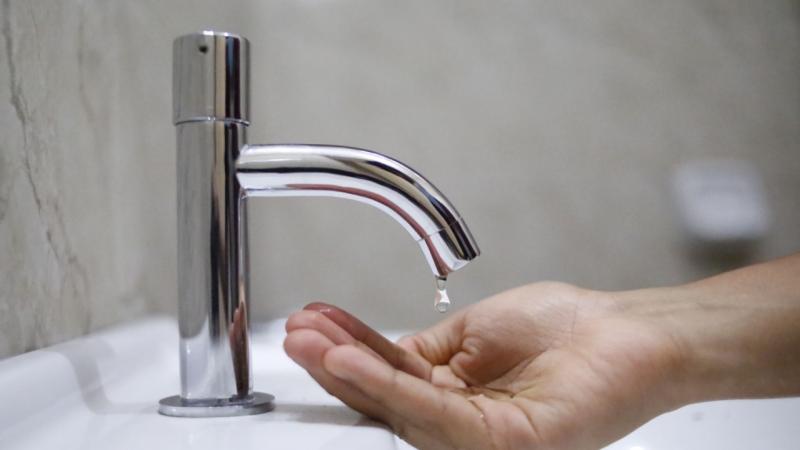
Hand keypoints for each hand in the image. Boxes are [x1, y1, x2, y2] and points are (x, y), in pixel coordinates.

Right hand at [284, 282, 684, 448]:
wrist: (627, 332)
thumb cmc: (565, 328)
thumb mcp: (475, 332)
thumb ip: (426, 350)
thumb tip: (381, 351)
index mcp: (456, 395)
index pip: (391, 377)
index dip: (349, 352)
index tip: (312, 324)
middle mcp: (463, 423)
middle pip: (387, 398)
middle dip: (336, 365)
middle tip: (295, 336)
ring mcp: (483, 439)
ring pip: (401, 409)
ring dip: (351, 374)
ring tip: (311, 343)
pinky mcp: (505, 445)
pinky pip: (436, 415)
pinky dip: (390, 386)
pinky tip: (354, 361)